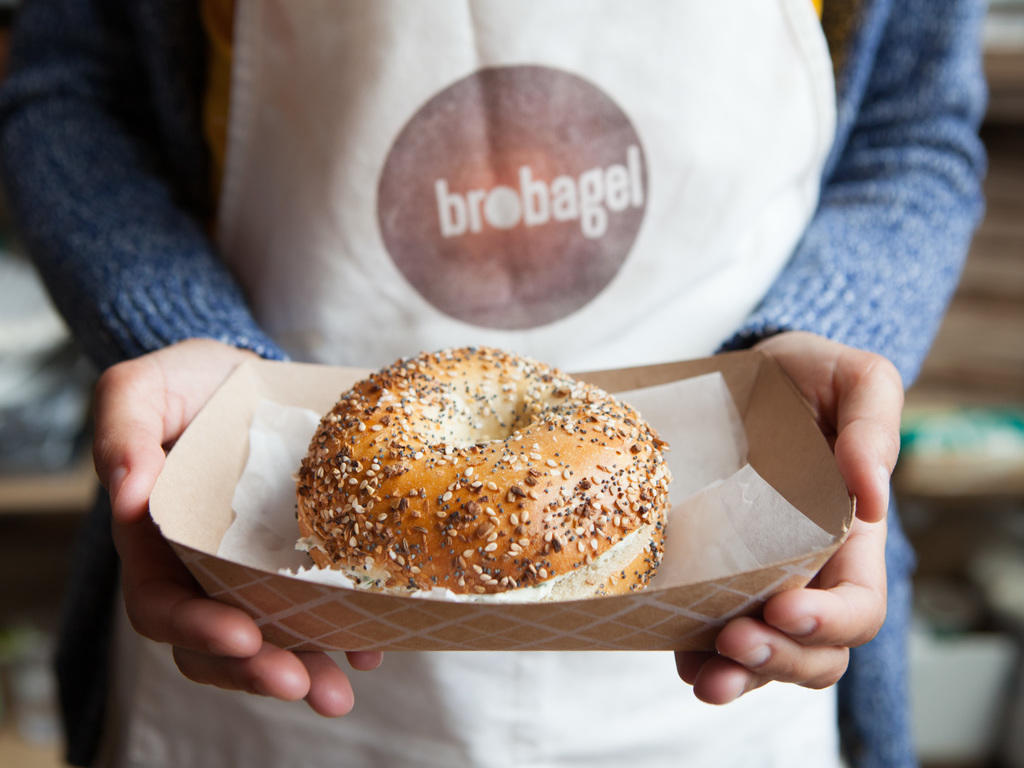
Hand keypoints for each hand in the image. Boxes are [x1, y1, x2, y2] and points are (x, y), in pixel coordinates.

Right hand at [92, 338, 380, 715]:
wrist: (246, 373)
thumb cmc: (189, 381)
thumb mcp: (141, 388)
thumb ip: (123, 431)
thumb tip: (125, 491)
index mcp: (155, 539)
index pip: (162, 603)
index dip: (197, 629)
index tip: (244, 637)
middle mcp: (203, 566)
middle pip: (218, 639)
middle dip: (257, 670)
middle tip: (305, 687)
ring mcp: (252, 567)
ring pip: (269, 635)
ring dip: (303, 667)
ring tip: (340, 690)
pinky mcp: (297, 557)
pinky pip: (316, 606)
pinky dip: (342, 633)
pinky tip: (370, 647)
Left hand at [676, 331, 902, 702]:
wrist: (751, 371)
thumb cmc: (810, 376)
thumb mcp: (856, 379)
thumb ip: (874, 424)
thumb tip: (873, 496)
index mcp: (850, 538)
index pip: (858, 605)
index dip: (831, 622)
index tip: (786, 608)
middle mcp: (805, 569)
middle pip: (812, 650)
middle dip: (778, 659)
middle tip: (734, 642)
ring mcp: (754, 576)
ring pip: (761, 654)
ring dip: (736, 675)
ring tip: (703, 676)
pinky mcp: (709, 570)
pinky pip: (704, 627)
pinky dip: (692, 652)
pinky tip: (674, 654)